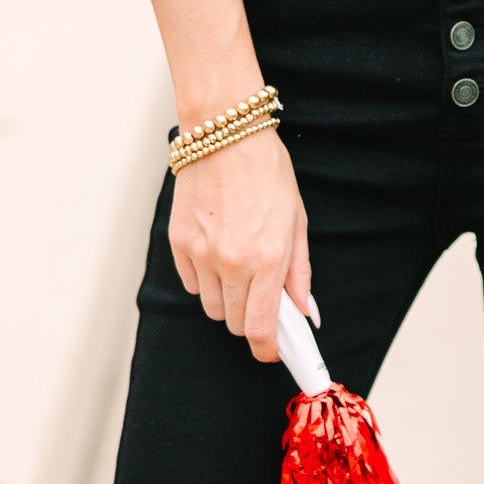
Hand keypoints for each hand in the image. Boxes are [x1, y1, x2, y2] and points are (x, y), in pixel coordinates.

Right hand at [169, 127, 312, 362]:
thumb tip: (306, 313)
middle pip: (233, 323)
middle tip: (261, 297)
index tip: (271, 351)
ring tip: (239, 267)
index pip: (259, 329)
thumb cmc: (266, 171)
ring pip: (211, 307)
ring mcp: (200, 253)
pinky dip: (205, 279)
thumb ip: (299, 272)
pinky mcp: (178, 242)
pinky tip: (216, 252)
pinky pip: (191, 283)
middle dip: (249, 319)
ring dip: (227, 300)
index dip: (266, 348)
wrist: (225, 132)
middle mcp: (232, 262)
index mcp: (268, 258)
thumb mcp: (296, 220)